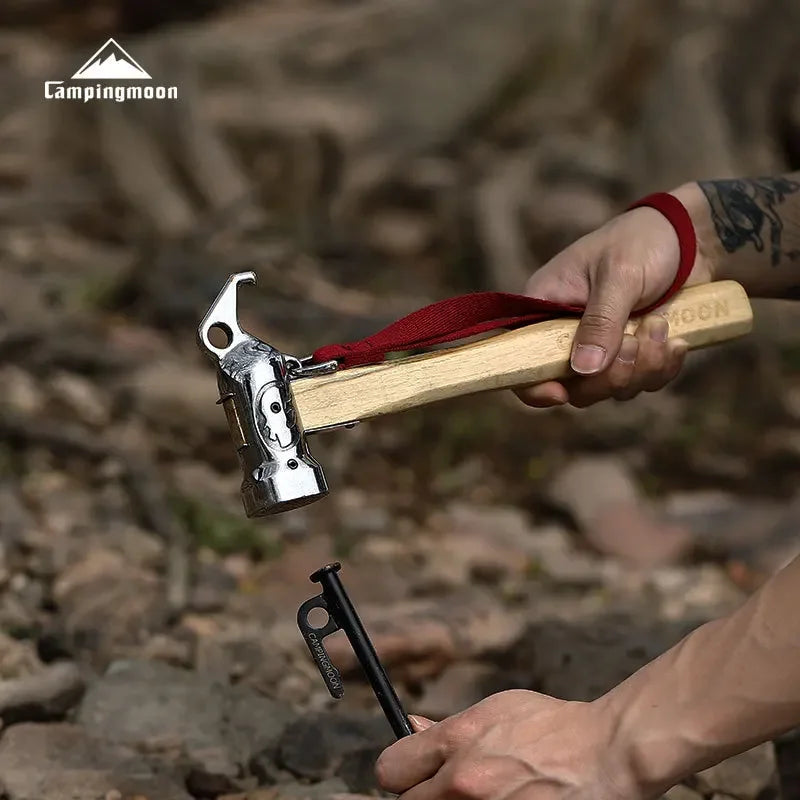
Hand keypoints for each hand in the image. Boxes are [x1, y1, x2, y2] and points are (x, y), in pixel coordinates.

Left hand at [376, 690, 649, 799]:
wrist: (606, 755)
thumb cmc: (553, 726)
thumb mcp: (497, 710)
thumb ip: (449, 727)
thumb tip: (412, 728)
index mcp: (456, 743)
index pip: (390, 770)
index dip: (402, 771)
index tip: (414, 773)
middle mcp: (462, 784)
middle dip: (423, 793)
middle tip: (450, 788)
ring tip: (483, 793)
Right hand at [518, 204, 713, 407]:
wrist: (687, 235)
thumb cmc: (640, 241)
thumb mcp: (618, 276)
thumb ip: (600, 322)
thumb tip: (583, 369)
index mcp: (543, 309)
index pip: (522, 357)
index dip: (533, 384)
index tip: (560, 393)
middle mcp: (563, 334)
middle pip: (572, 386)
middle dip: (610, 374)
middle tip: (635, 340)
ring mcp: (598, 348)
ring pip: (610, 388)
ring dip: (642, 366)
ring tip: (659, 325)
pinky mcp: (629, 354)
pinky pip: (640, 383)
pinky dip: (660, 367)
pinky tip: (674, 339)